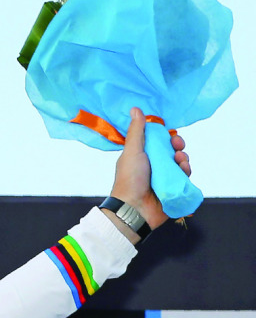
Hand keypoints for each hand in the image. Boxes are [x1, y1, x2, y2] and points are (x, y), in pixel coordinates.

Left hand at [108, 107, 190, 234]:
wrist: (134, 208)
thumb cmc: (129, 179)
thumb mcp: (133, 151)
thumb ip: (136, 131)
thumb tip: (135, 109)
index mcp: (143, 157)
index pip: (160, 142)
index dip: (168, 138)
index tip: (171, 137)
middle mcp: (154, 167)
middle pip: (174, 152)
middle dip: (179, 148)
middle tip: (178, 149)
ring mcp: (164, 179)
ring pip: (182, 164)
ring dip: (184, 160)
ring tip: (180, 162)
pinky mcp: (173, 190)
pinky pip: (186, 178)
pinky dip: (187, 173)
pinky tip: (184, 172)